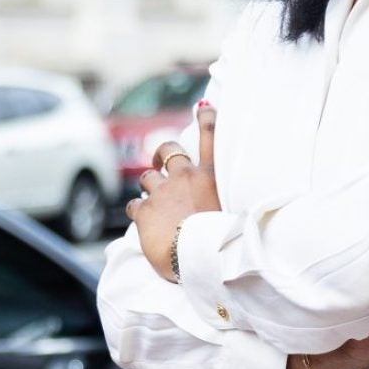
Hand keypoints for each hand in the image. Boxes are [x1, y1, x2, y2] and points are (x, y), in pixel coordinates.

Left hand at [130, 102, 220, 278]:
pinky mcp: (144, 211)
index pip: (210, 136)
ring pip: (148, 178)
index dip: (207, 118)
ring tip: (155, 204)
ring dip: (150, 187)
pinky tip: (142, 223)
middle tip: (160, 163)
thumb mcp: (234, 216)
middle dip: (162, 153)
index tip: (203, 108)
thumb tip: (225, 208)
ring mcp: (162, 192)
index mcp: (211, 177)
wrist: (201, 260)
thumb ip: (224, 202)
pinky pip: (134, 205)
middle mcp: (185, 178)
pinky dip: (137, 211)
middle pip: (168, 150)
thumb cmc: (223, 245)